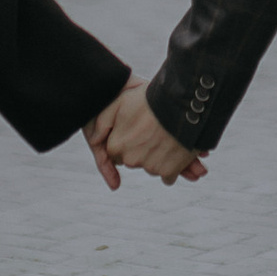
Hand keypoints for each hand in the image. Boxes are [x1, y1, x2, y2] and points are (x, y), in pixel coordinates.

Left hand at [83, 79, 206, 191]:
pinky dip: (172, 167)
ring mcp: (150, 167)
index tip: (137, 129)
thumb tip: (93, 140)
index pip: (115, 151)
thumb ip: (103, 122)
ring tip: (168, 136)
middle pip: (133, 159)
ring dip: (158, 157)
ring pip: (151, 167)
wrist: (183, 103)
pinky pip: (167, 176)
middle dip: (141, 149)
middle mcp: (131, 160)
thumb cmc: (151, 99)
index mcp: (117, 145)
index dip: (127, 139)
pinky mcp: (169, 172)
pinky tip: (177, 151)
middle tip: (154, 131)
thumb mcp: (120, 102)